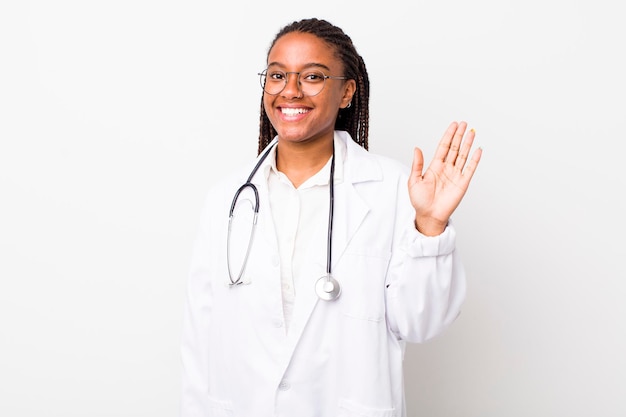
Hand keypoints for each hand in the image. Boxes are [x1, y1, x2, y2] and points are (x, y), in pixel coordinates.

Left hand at [408, 121, 481, 235]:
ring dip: (467, 144)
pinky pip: (470, 169)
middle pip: (454, 148)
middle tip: (464, 124)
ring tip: (472, 132)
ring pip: (463, 156)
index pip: (444, 147)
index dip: (449, 136)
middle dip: (459, 136)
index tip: (454, 125)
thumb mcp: (414, 181)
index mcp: (435, 166)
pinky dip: (475, 160)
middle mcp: (446, 169)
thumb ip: (417, 164)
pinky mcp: (462, 183)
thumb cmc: (419, 201)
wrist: (428, 216)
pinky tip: (478, 150)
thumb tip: (417, 149)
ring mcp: (455, 175)